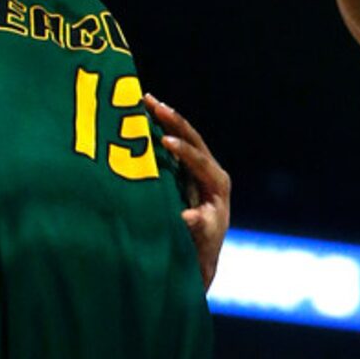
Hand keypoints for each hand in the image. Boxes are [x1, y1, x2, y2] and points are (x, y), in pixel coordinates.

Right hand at [147, 95, 231, 288]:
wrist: (197, 259)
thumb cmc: (199, 253)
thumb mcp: (200, 243)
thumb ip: (198, 228)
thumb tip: (188, 216)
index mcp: (218, 186)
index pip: (200, 161)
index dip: (182, 150)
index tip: (163, 141)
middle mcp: (211, 172)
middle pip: (192, 139)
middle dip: (172, 120)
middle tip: (149, 101)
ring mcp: (199, 170)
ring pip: (182, 138)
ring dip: (164, 119)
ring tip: (144, 99)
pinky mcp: (185, 172)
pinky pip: (173, 146)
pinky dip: (158, 129)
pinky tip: (141, 116)